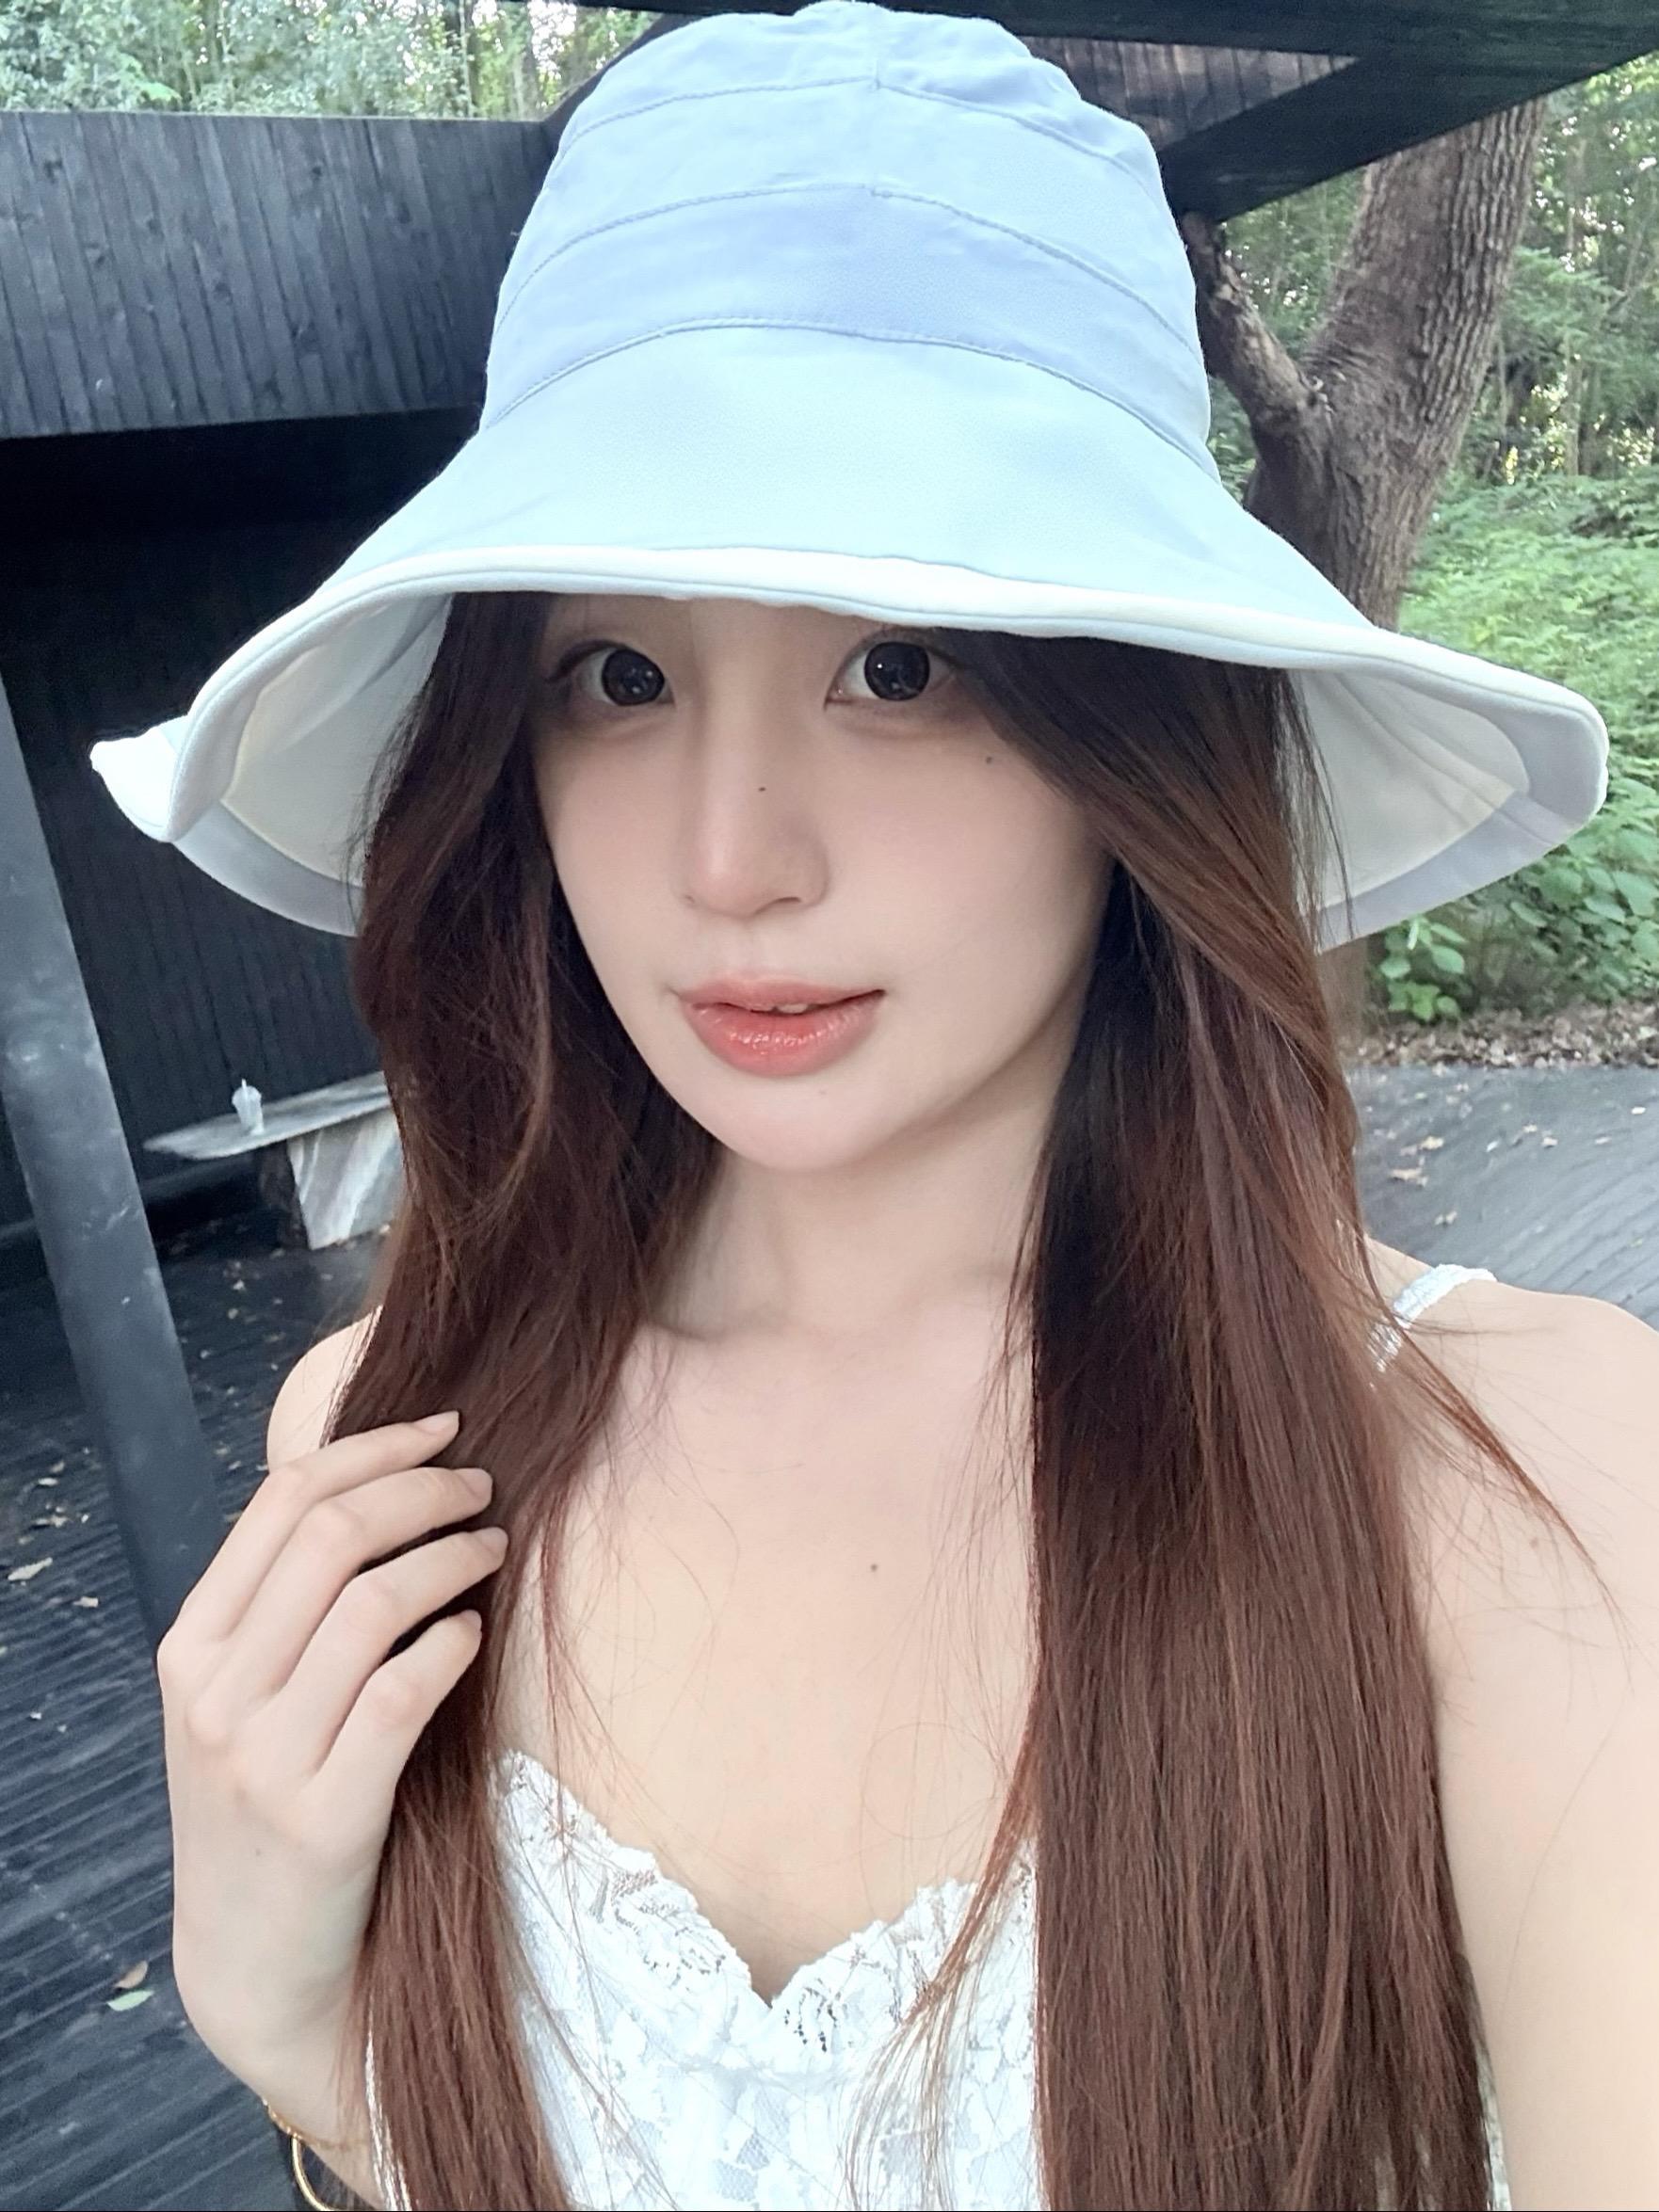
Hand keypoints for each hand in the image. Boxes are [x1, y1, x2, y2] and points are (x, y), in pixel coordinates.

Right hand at [156, 1410, 505, 2147]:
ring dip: (452, 1555)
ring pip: (375, 1602)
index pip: (282, 1501)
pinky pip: (405, 1691)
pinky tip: (475, 1631)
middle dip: (423, 1489)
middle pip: (334, 1534)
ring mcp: (266, 1757)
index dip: (372, 1447)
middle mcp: (218, 1694)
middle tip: (482, 1486)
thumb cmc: (266, 1807)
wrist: (254, 1962)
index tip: (441, 1429)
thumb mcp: (240, 1704)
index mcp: (192, 1649)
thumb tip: (379, 1490)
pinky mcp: (328, 1814)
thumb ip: (283, 1610)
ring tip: (494, 1547)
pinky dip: (452, 1642)